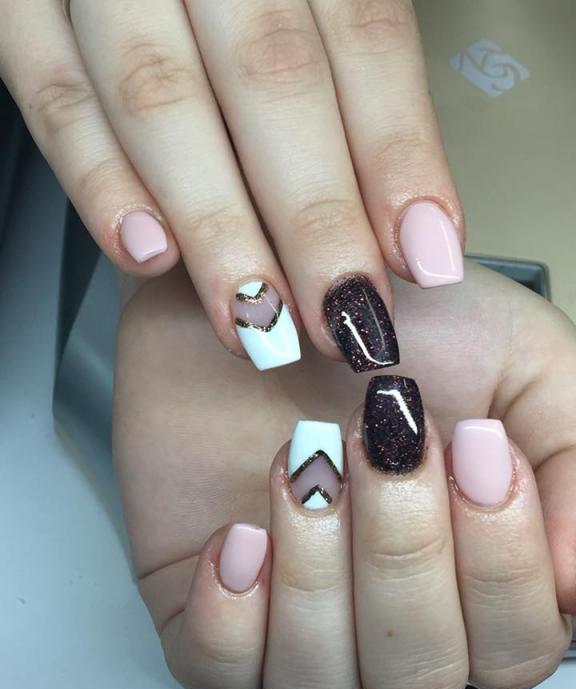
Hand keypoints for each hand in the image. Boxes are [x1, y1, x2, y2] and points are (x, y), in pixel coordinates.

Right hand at [1, 0, 462, 371]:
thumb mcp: (310, 4)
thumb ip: (354, 93)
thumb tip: (414, 231)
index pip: (365, 36)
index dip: (398, 155)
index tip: (425, 258)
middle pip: (271, 78)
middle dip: (313, 216)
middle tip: (344, 316)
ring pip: (161, 98)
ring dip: (216, 225)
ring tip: (259, 317)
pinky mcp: (25, 11)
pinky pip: (53, 96)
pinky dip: (98, 180)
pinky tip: (147, 255)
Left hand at [114, 261, 575, 688]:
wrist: (274, 288)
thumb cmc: (393, 324)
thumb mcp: (521, 359)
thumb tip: (570, 581)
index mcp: (472, 566)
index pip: (516, 643)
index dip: (502, 565)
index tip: (479, 447)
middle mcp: (389, 605)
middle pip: (420, 672)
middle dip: (405, 550)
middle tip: (383, 440)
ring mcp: (299, 614)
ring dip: (319, 575)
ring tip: (309, 468)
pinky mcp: (211, 605)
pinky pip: (221, 675)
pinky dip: (231, 620)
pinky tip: (241, 534)